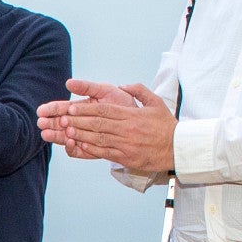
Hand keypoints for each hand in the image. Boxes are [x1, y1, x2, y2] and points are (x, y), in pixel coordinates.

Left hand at [39, 79, 177, 173]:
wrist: (179, 148)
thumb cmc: (166, 125)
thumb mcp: (155, 102)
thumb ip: (139, 90)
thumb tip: (122, 85)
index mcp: (132, 115)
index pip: (104, 111)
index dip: (86, 110)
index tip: (71, 108)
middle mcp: (127, 129)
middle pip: (98, 124)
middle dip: (78, 121)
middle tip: (62, 119)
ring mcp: (125, 144)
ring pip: (98, 139)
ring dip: (80, 135)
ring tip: (65, 132)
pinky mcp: (126, 157)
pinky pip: (104, 153)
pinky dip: (90, 149)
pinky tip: (78, 146)